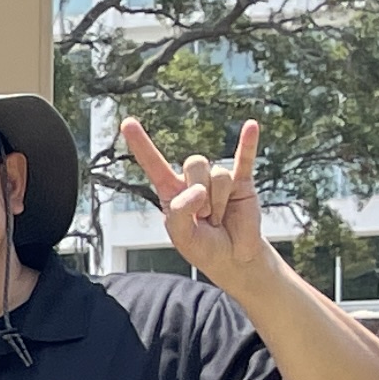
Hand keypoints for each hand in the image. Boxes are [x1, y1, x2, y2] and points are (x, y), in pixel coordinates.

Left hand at [125, 115, 269, 286]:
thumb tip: (198, 190)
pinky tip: (252, 125)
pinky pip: (244, 158)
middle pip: (194, 163)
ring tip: (219, 218)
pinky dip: (247, 143)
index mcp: (171, 191)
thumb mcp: (182, 237)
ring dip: (219, 200)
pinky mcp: (242, 182)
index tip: (126, 123)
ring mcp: (218, 179)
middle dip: (200, 192)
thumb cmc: (203, 246)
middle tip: (205, 217)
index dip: (141, 144)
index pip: (154, 163)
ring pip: (218, 172)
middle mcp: (193, 180)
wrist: (233, 257)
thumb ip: (181, 213)